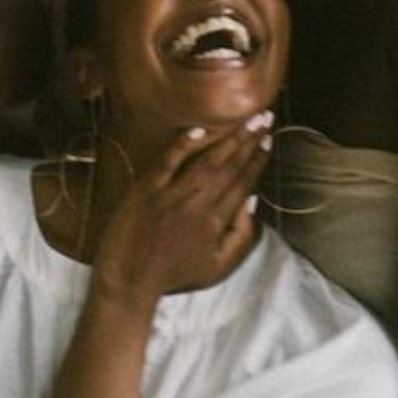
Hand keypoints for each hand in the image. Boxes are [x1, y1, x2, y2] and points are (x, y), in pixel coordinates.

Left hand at [90, 121, 270, 310]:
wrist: (129, 279)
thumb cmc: (174, 274)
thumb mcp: (217, 267)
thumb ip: (240, 236)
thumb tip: (252, 201)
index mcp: (215, 223)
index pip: (242, 184)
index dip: (257, 161)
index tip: (268, 141)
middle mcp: (197, 205)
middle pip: (228, 167)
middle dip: (249, 141)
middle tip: (265, 118)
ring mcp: (170, 194)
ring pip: (205, 161)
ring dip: (227, 138)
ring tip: (245, 120)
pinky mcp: (145, 188)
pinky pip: (167, 161)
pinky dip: (183, 145)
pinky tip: (201, 129)